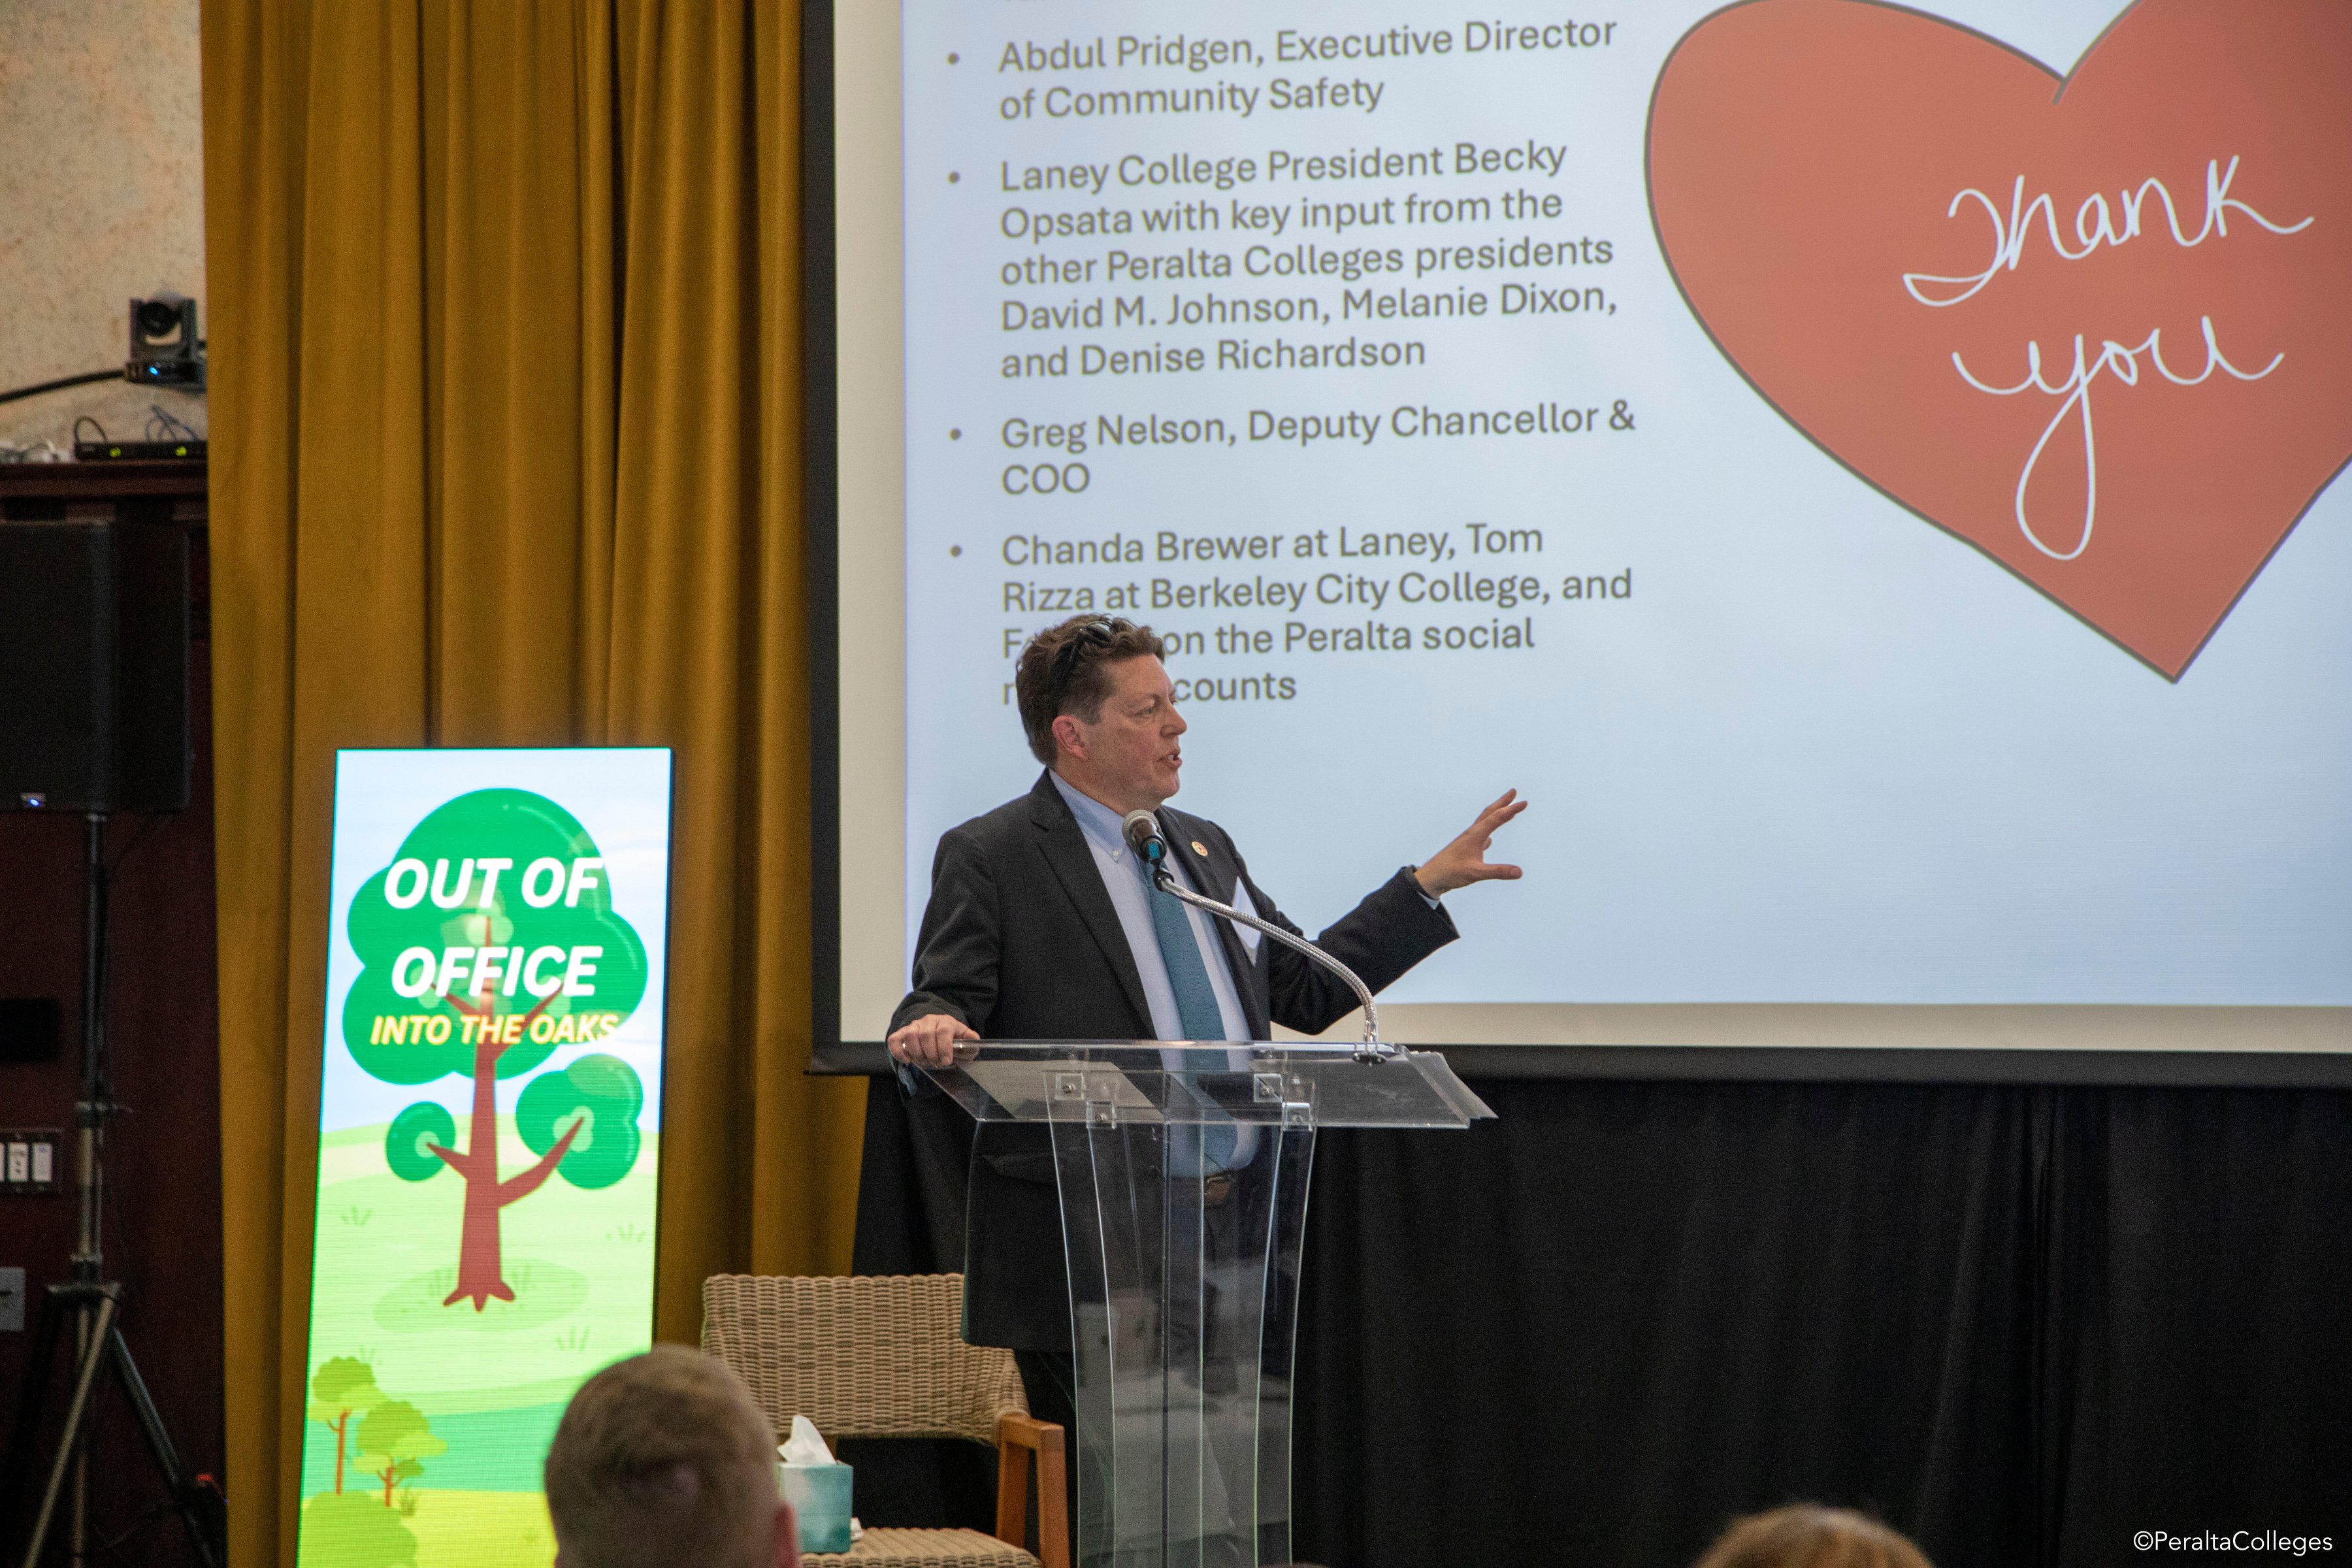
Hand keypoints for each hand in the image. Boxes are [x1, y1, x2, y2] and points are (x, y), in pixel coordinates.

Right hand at [888, 1012, 978, 1068]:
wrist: (941, 1038)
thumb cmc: (953, 1043)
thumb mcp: (966, 1044)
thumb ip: (971, 1042)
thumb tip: (973, 1038)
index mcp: (947, 1022)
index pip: (943, 1030)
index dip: (944, 1047)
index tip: (946, 1061)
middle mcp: (929, 1020)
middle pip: (926, 1034)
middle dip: (931, 1054)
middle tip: (936, 1063)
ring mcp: (915, 1025)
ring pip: (910, 1035)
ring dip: (916, 1053)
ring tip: (924, 1061)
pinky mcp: (903, 1033)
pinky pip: (895, 1039)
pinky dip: (898, 1051)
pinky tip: (907, 1060)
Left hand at [1413, 789, 1527, 896]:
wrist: (1430, 878)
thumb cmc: (1450, 873)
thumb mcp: (1476, 874)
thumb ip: (1498, 872)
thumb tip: (1519, 872)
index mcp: (1474, 836)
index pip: (1496, 819)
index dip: (1511, 810)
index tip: (1524, 802)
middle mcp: (1471, 834)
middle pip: (1489, 813)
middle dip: (1502, 803)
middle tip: (1513, 792)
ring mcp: (1467, 841)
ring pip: (1484, 823)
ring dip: (1496, 814)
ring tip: (1505, 810)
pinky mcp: (1464, 850)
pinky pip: (1479, 836)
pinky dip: (1487, 832)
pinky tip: (1488, 839)